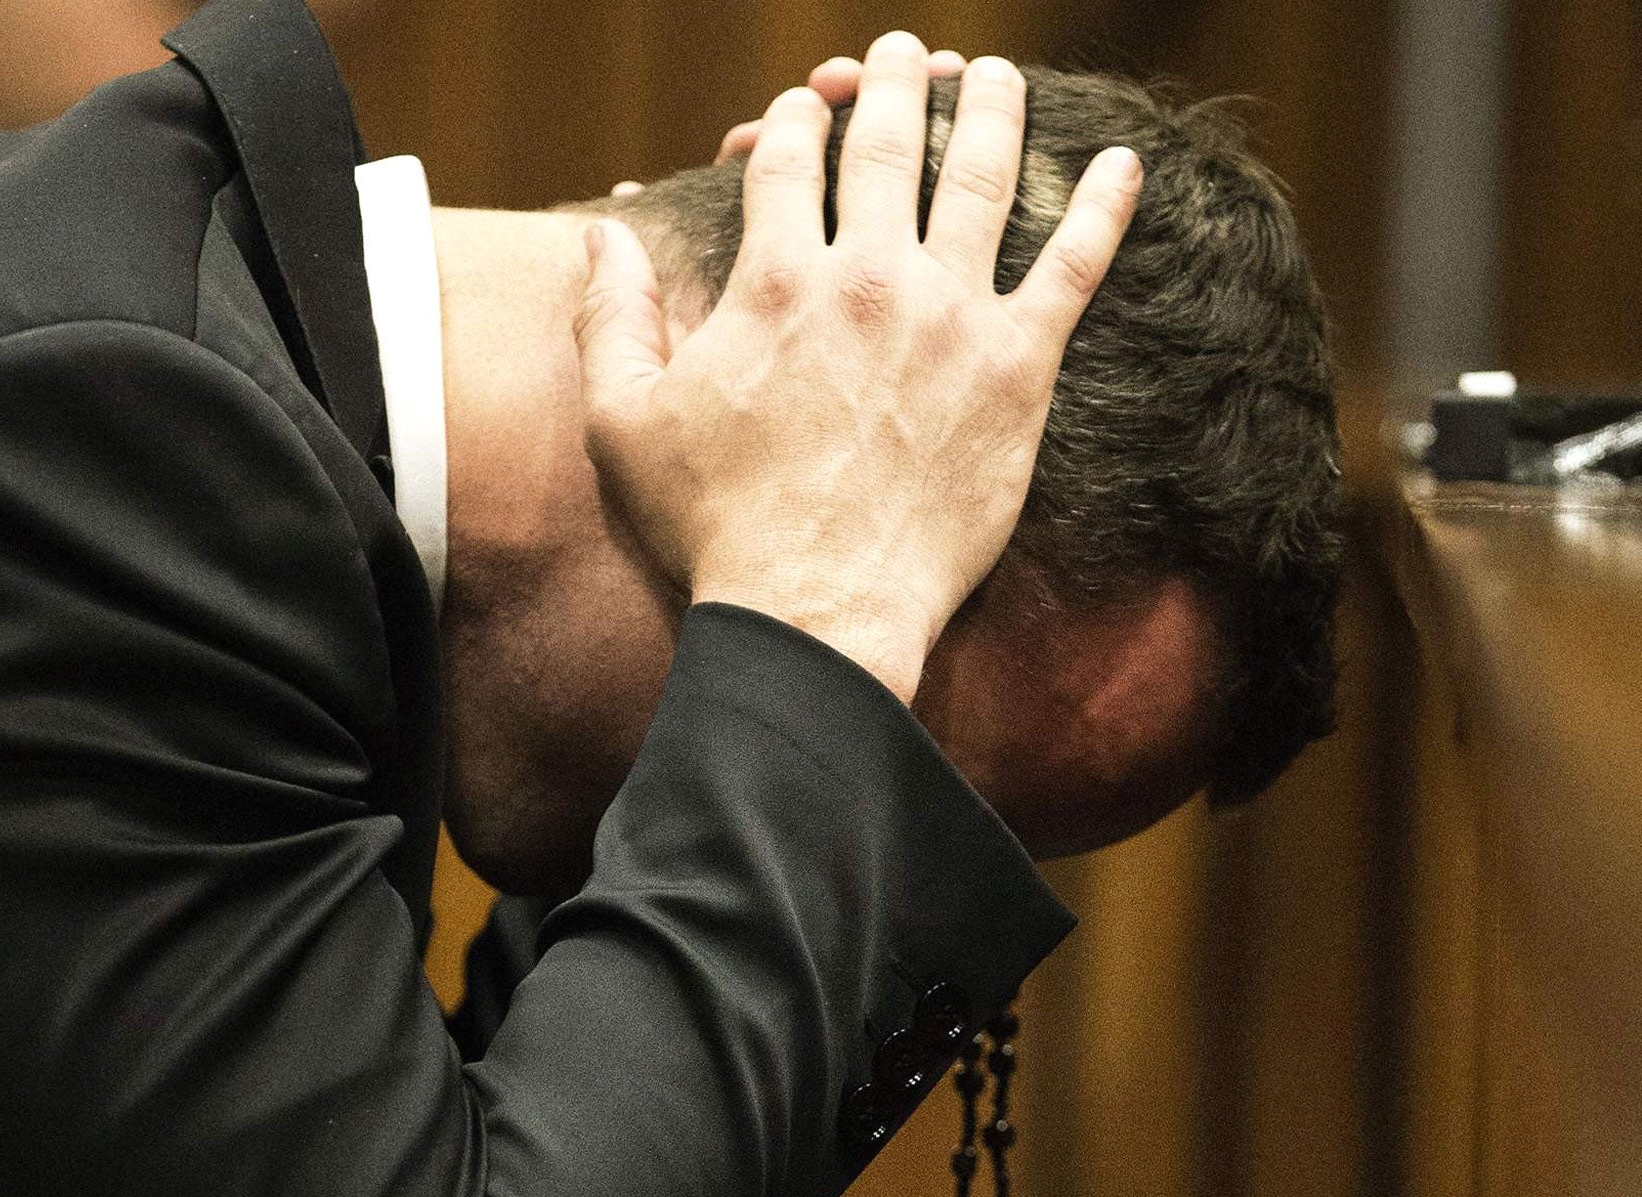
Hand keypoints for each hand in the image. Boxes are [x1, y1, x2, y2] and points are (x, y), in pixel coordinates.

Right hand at [573, 35, 1141, 703]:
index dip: (790, 122)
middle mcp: (870, 275)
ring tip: (992, 73)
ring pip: (979, 179)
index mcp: (776, 279)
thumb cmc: (714, 528)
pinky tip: (1121, 163)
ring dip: (988, 111)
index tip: (800, 108)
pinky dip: (1101, 208)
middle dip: (891, 88)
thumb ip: (612, 316)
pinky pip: (1072, 268)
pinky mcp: (1016, 369)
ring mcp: (951, 316)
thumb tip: (602, 233)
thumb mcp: (624, 422)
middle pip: (887, 147)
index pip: (788, 161)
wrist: (815, 612)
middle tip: (899, 55)